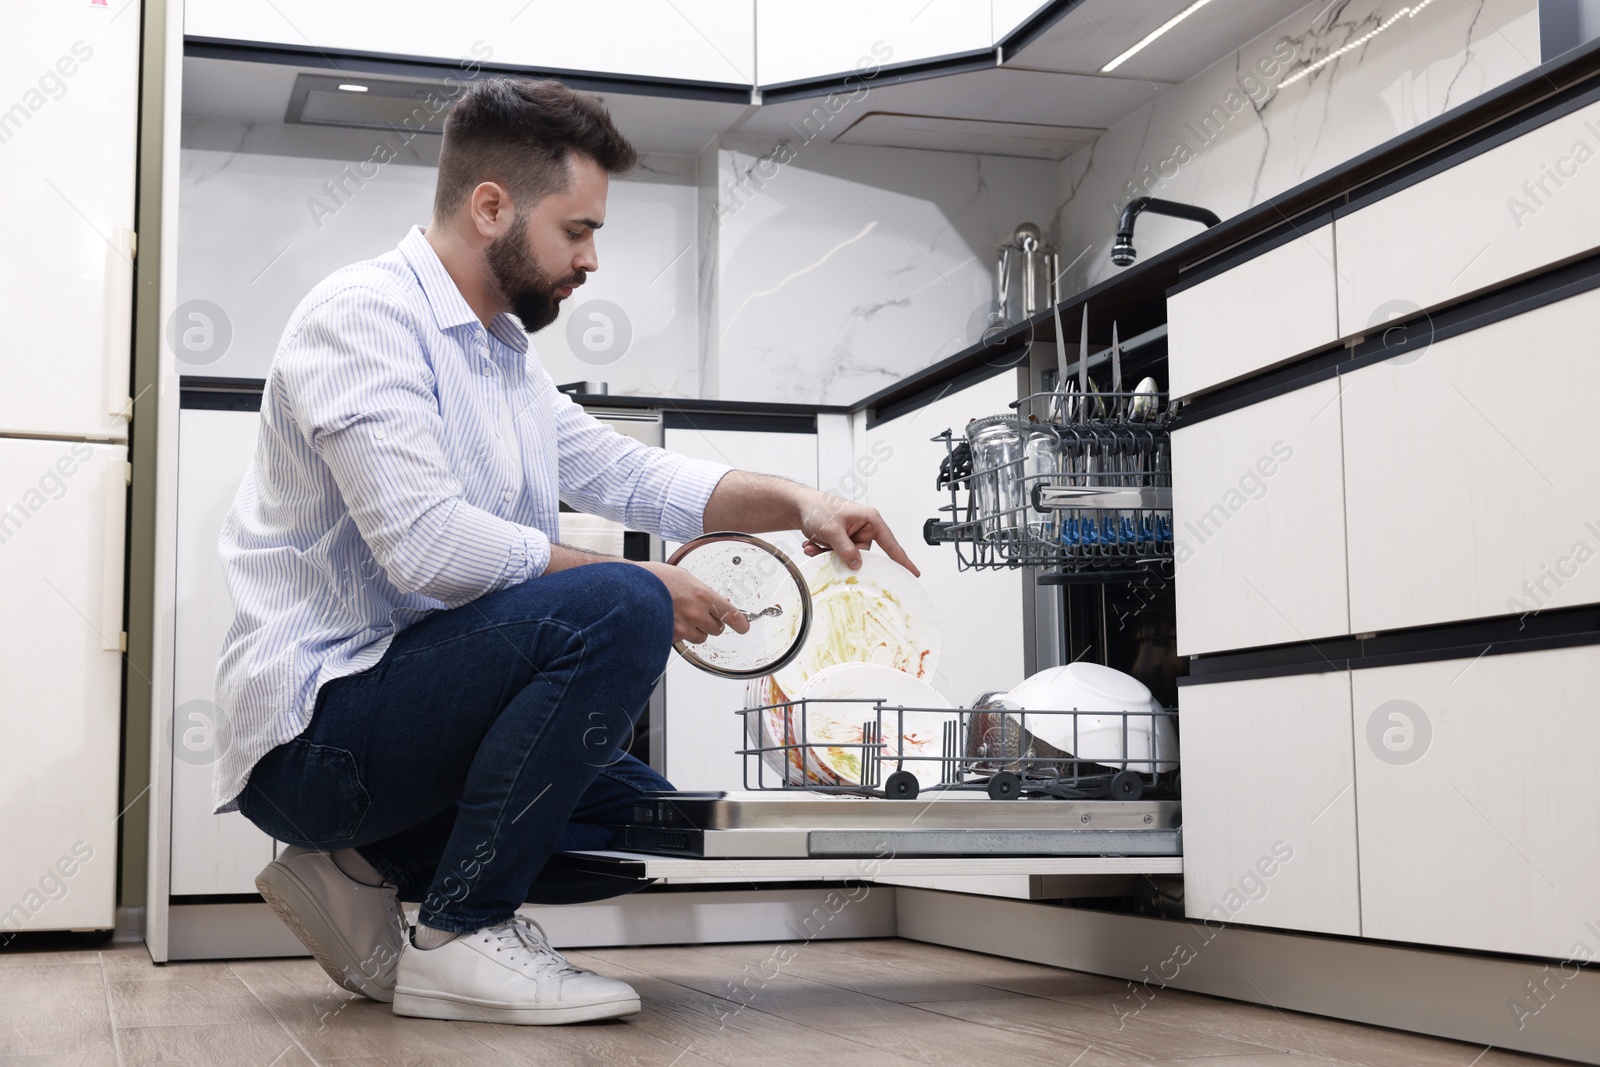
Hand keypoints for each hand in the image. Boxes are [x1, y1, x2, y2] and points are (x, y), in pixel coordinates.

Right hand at [636, 561, 751, 643]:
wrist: (631, 587)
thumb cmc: (656, 578)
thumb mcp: (686, 577)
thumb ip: (704, 592)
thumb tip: (719, 600)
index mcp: (703, 595)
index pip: (731, 614)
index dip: (740, 623)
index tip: (744, 627)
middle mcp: (696, 613)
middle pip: (718, 629)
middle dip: (712, 622)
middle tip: (702, 614)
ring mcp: (683, 627)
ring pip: (701, 637)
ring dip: (697, 630)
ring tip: (684, 617)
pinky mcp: (670, 636)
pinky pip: (683, 640)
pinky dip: (681, 634)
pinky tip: (671, 620)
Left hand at [799, 494, 920, 576]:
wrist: (799, 505)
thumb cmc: (818, 507)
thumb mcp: (833, 530)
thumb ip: (846, 549)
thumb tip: (857, 564)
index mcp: (870, 520)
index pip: (891, 543)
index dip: (903, 560)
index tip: (913, 572)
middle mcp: (864, 527)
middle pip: (864, 555)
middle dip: (843, 555)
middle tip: (828, 549)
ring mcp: (853, 534)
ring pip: (848, 557)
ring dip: (829, 553)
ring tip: (815, 543)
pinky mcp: (843, 540)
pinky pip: (839, 555)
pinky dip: (824, 551)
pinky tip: (813, 543)